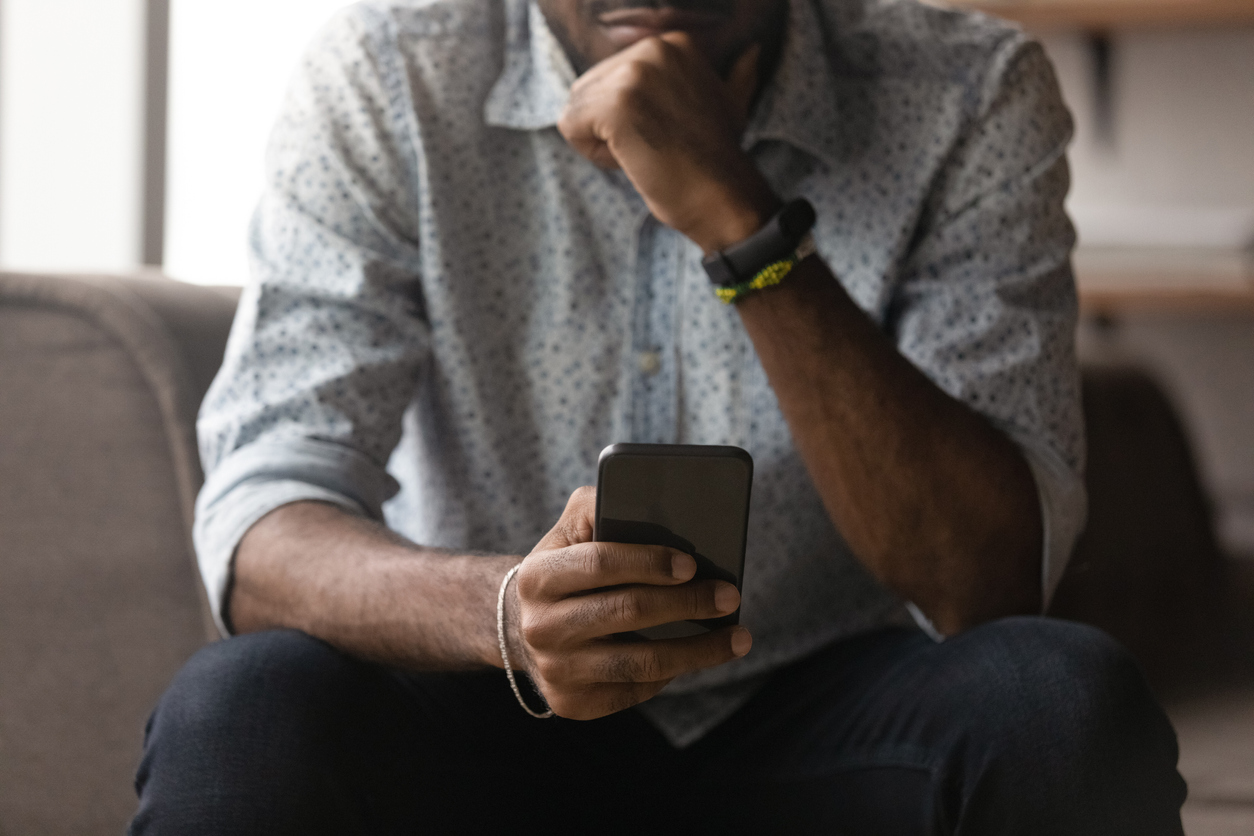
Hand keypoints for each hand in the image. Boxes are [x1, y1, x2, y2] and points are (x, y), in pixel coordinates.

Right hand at [505, 487, 751, 720]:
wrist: (523, 623)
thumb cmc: (567, 565)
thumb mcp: (571, 529)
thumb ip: (602, 505)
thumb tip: (657, 504)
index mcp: (539, 576)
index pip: (600, 564)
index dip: (649, 562)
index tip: (692, 563)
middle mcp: (541, 627)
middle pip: (627, 613)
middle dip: (687, 604)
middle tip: (731, 596)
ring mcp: (555, 670)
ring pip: (640, 663)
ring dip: (698, 651)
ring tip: (739, 638)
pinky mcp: (572, 703)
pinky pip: (636, 688)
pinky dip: (673, 671)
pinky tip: (698, 655)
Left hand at [558, 33, 779, 252]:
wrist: (724, 198)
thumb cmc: (718, 159)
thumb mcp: (726, 100)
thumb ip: (726, 73)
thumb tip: (752, 52)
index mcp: (673, 42)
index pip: (612, 75)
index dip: (634, 113)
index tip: (669, 131)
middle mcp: (653, 48)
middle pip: (589, 88)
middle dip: (612, 126)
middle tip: (657, 147)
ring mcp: (634, 74)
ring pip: (577, 108)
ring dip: (604, 142)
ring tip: (648, 153)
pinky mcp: (616, 105)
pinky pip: (570, 127)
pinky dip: (595, 154)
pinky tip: (634, 161)